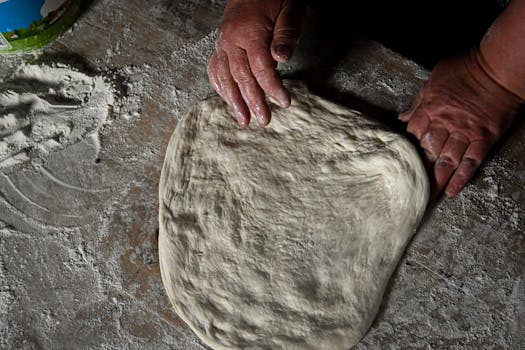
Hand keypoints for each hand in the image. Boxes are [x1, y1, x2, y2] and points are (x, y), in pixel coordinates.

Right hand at [207, 0, 305, 126]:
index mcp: (249, 31)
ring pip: (224, 76)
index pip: (261, 67)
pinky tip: (227, 100)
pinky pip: (215, 68)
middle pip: (241, 76)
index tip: (284, 102)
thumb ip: (286, 33)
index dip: (272, 87)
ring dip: (233, 101)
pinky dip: (220, 86)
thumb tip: (280, 58)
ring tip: (243, 119)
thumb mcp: (290, 8)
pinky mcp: (220, 44)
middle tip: (263, 119)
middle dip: (252, 101)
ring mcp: (222, 42)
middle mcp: (231, 39)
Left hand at [399, 49, 522, 196]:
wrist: (498, 67)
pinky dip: (461, 178)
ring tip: (428, 199)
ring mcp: (465, 132)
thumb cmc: (465, 69)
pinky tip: (452, 191)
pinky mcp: (484, 137)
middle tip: (409, 190)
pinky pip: (471, 162)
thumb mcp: (434, 80)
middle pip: (427, 152)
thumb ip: (418, 101)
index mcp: (430, 109)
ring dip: (437, 181)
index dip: (405, 151)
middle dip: (418, 173)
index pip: (412, 136)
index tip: (399, 165)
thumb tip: (402, 117)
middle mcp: (445, 123)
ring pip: (447, 161)